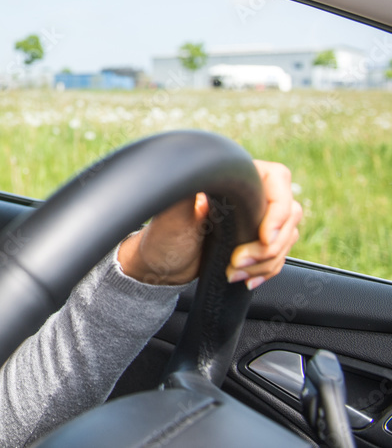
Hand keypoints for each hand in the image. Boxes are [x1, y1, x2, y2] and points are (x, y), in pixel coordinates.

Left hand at [118, 160, 301, 287]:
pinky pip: (279, 255)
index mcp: (232, 179)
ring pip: (286, 237)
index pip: (277, 179)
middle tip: (238, 261)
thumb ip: (188, 195)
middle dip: (269, 245)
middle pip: (289, 213)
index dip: (278, 209)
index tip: (264, 237)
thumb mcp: (172, 216)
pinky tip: (245, 278)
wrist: (161, 266)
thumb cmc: (161, 238)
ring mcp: (256, 219)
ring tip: (233, 271)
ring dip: (266, 261)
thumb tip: (199, 172)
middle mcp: (248, 195)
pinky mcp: (256, 242)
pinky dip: (266, 270)